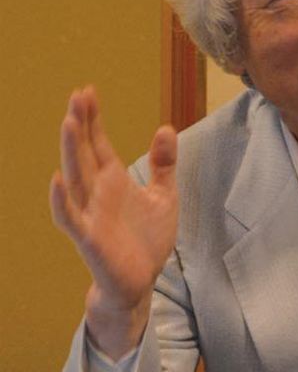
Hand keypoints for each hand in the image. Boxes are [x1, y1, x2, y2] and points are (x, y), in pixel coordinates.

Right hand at [49, 86, 177, 357]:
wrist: (141, 280)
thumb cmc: (147, 238)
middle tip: (77, 95)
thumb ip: (164, 164)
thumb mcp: (164, 195)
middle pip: (84, 153)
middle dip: (80, 125)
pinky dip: (62, 199)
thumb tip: (166, 127)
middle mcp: (97, 192)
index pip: (98, 144)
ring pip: (75, 177)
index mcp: (113, 180)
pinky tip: (57, 178)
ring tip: (68, 122)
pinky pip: (71, 216)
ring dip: (70, 151)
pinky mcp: (89, 238)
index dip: (92, 119)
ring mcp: (90, 213)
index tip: (87, 91)